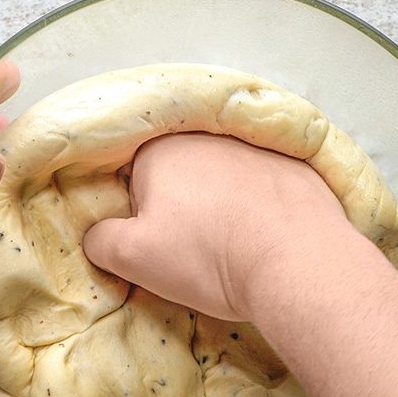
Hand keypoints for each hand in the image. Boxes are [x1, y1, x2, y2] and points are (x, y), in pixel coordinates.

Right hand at [82, 132, 352, 320]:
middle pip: (180, 174)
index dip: (140, 214)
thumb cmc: (207, 256)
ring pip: (224, 177)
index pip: (132, 177)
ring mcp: (258, 146)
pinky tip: (268, 235)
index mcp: (161, 149)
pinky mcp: (298, 164)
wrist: (299, 261)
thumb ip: (100, 241)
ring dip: (223, 202)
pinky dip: (262, 203)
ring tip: (235, 243)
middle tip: (195, 248)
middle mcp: (208, 136)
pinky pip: (265, 183)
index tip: (157, 242)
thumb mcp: (133, 258)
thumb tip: (98, 235)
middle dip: (181, 205)